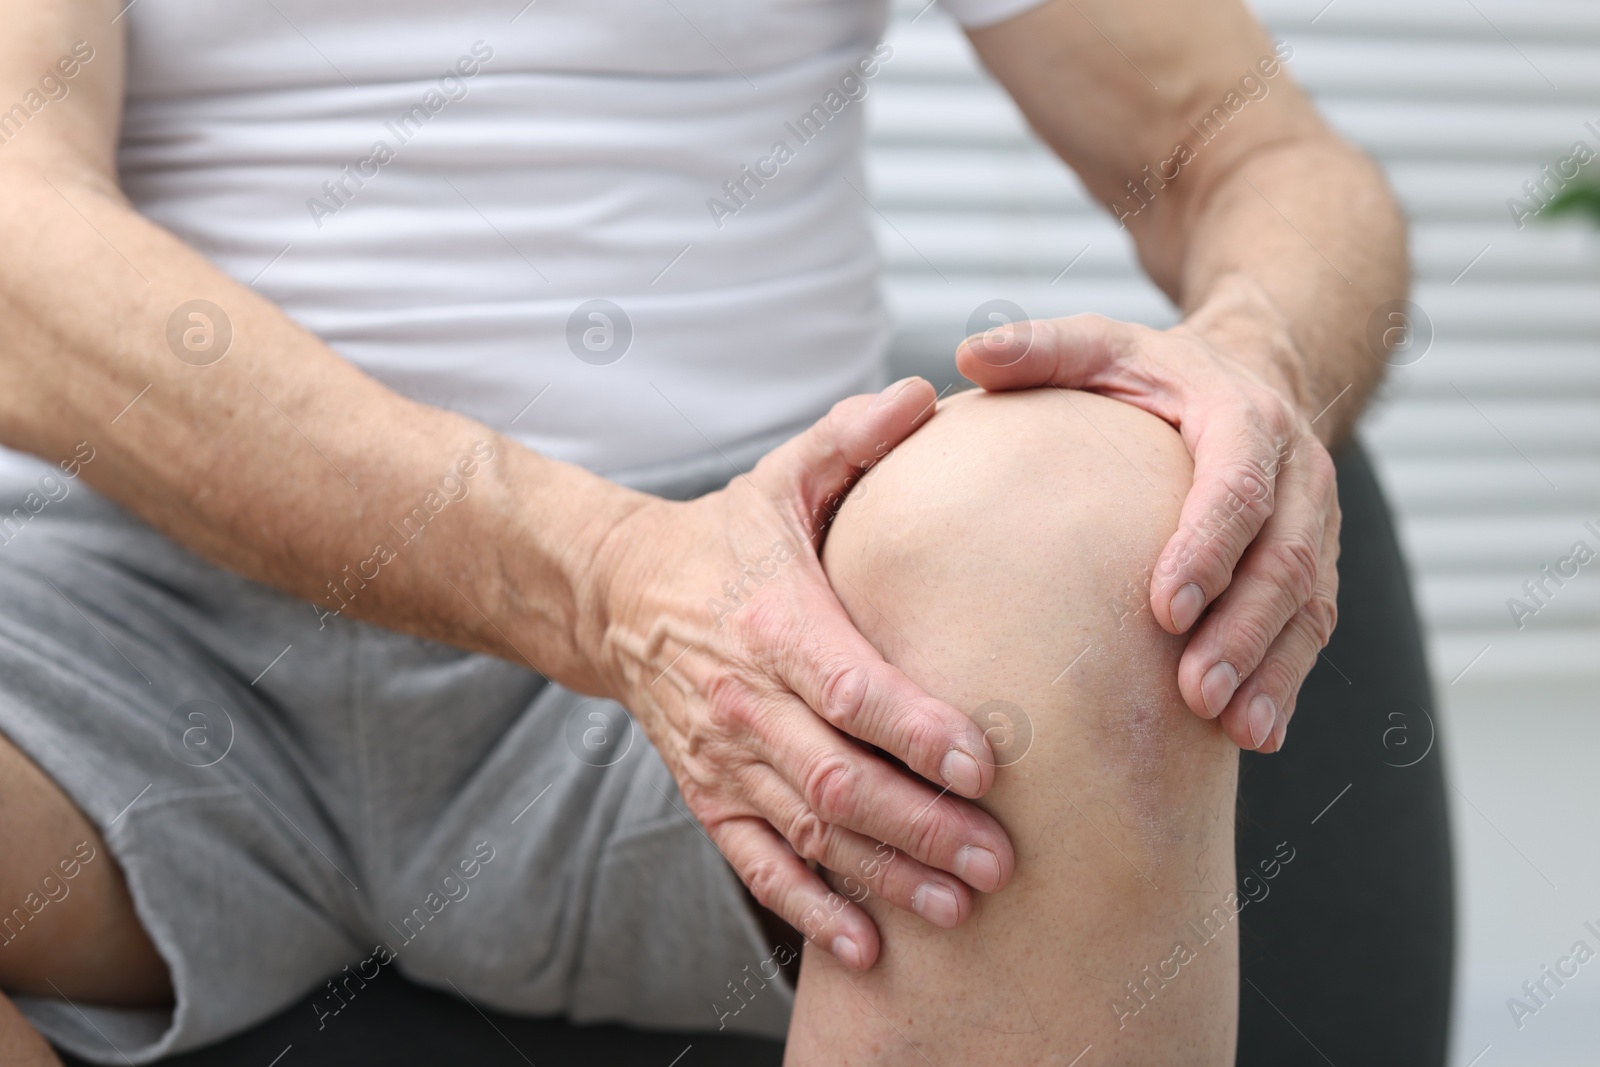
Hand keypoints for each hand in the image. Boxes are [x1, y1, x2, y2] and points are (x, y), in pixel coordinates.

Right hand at [585, 378, 1015, 969]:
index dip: (912, 728)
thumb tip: (926, 394)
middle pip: (836, 779)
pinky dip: (808, 910)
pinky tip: (866, 947)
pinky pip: (756, 864)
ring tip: (960, 906)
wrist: (621, 597)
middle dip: (920, 826)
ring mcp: (726, 757)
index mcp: (775, 621)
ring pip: (807, 833)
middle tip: (1000, 861)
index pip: (846, 685)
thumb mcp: (783, 477)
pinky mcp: (710, 794)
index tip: (983, 764)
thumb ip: (851, 438)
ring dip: (884, 876)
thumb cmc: (727, 537)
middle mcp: (748, 701)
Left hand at [956, 291, 1339, 753]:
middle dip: (1244, 629)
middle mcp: (1295, 469)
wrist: (1253, 369)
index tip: (1164, 607)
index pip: (1236, 483)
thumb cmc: (1153, 371)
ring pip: (1310, 603)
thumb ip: (1041, 349)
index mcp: (1243, 414)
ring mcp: (1316, 521)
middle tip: (1194, 692)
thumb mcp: (1100, 345)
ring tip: (1233, 728)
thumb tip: (971, 349)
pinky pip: (1313, 627)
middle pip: (1285, 557)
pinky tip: (1253, 736)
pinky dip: (1288, 682)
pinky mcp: (1317, 564)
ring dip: (1272, 667)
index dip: (1207, 545)